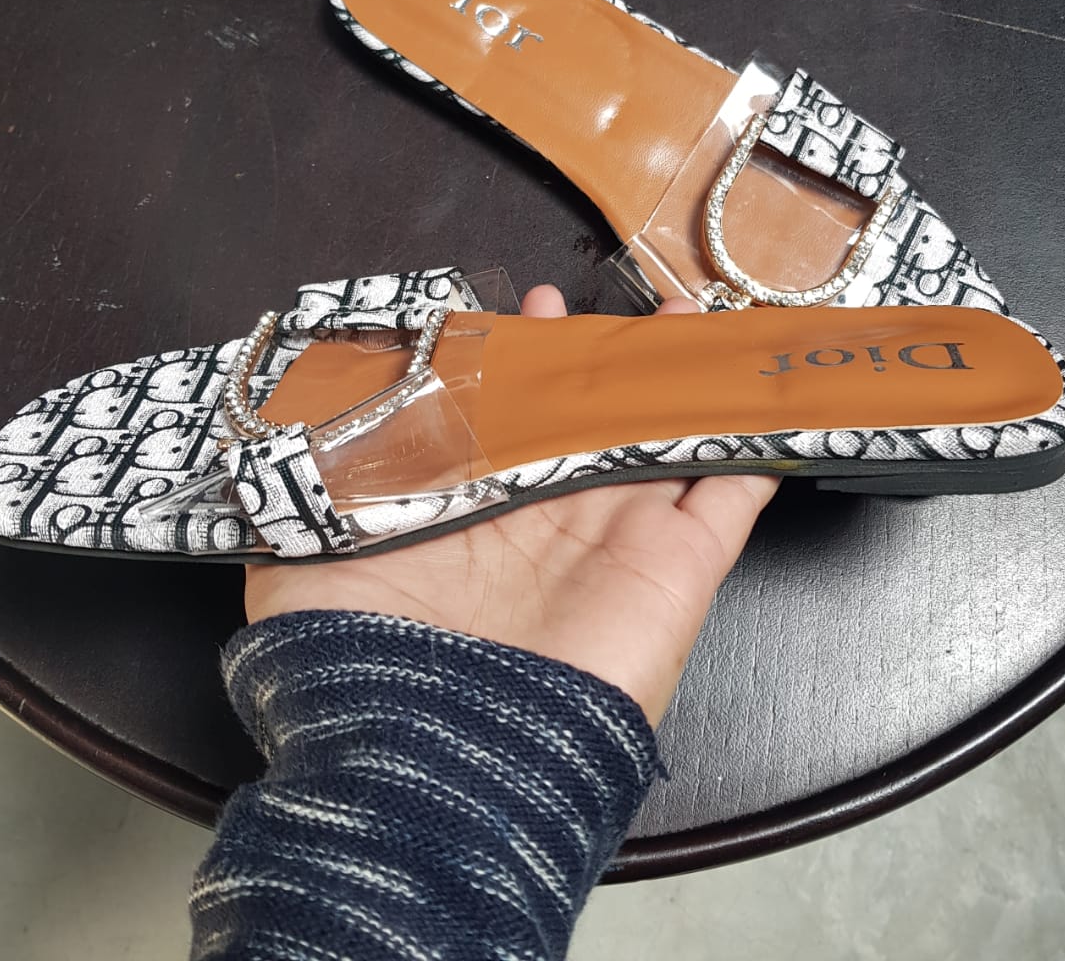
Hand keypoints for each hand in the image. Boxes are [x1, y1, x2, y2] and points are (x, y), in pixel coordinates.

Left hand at [244, 287, 778, 724]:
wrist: (439, 758)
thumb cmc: (360, 657)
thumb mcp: (302, 552)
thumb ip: (312, 478)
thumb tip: (303, 409)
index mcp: (472, 508)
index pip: (509, 415)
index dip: (525, 360)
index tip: (530, 309)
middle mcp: (547, 519)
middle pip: (596, 420)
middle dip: (617, 360)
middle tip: (638, 306)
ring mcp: (618, 541)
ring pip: (667, 438)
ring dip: (689, 383)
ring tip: (703, 323)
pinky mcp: (677, 569)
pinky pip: (731, 495)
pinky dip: (753, 440)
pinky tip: (763, 389)